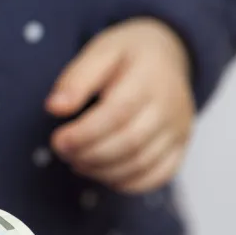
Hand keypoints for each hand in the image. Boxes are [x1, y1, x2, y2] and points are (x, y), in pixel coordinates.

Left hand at [45, 18, 195, 193]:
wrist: (169, 54)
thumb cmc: (128, 54)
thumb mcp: (100, 51)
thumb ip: (75, 79)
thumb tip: (54, 108)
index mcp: (149, 77)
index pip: (117, 114)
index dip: (84, 134)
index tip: (57, 140)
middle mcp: (171, 106)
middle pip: (129, 142)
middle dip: (89, 154)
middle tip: (63, 153)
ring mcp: (180, 129)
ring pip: (142, 163)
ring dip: (103, 171)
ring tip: (78, 162)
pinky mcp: (181, 146)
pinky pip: (159, 175)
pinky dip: (128, 183)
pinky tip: (104, 173)